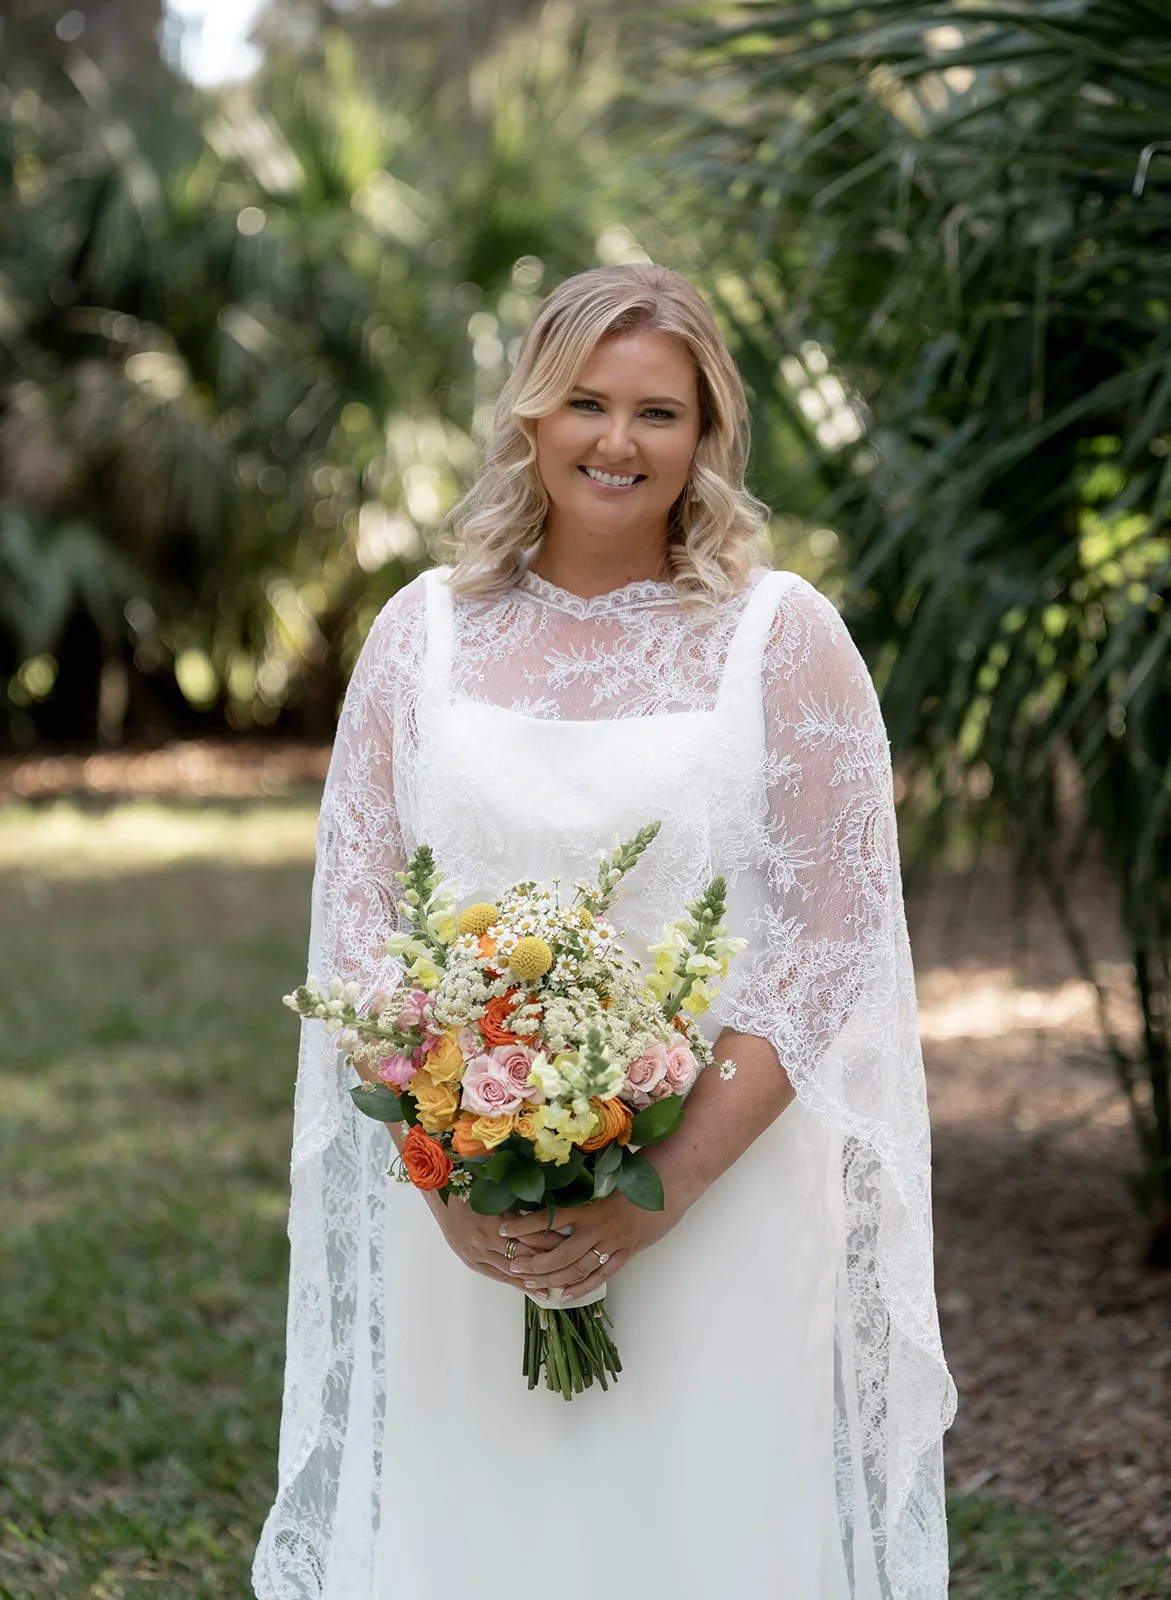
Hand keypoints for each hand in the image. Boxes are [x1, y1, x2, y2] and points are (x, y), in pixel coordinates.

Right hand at [436, 1199, 560, 1288]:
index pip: (531, 1236)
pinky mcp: (472, 1261)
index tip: (572, 1246)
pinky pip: (497, 1276)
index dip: (552, 1242)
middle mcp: (487, 1240)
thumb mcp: (498, 1192)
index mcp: (496, 1220)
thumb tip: (550, 1211)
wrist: (440, 1195)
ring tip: (557, 1286)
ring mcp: (478, 1253)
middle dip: (548, 1263)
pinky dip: (516, 1283)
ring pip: (512, 1271)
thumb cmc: (471, 1186)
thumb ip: (521, 1206)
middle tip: (572, 1270)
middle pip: (524, 1255)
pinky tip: (533, 1289)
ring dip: (535, 1279)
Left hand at [498, 1189, 681, 1300]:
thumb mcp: (604, 1175)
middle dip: (534, 1263)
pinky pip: (600, 1276)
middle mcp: (599, 1227)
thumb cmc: (637, 1172)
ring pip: (577, 1269)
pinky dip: (581, 1287)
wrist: (671, 1183)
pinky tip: (565, 1294)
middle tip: (513, 1266)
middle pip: (560, 1254)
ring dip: (552, 1278)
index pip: (549, 1218)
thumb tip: (546, 1186)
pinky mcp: (627, 1253)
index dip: (523, 1225)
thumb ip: (579, 1186)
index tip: (501, 1228)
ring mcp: (613, 1243)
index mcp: (590, 1205)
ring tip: (530, 1283)